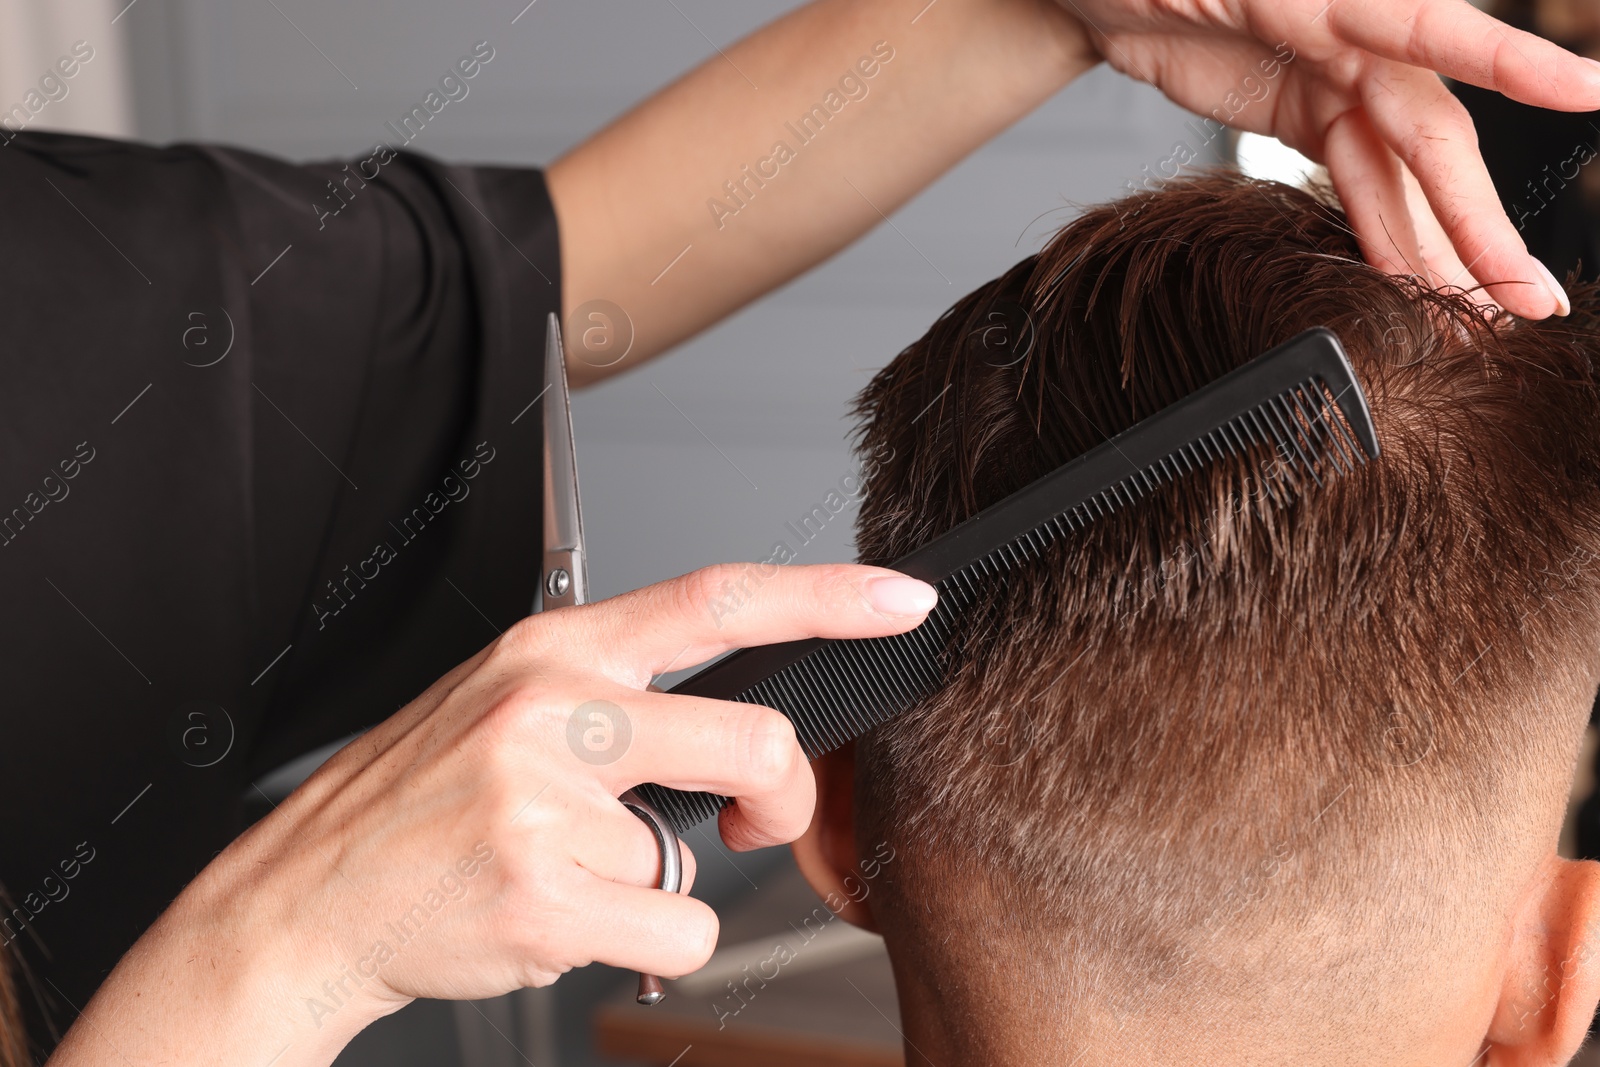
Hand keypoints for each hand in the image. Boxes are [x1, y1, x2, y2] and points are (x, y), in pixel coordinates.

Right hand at [49, 563, 936, 1066]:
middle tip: (751, 819)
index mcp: (555, 649)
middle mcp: (551, 706)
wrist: (308, 896)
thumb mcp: (508, 706)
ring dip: (651, 882)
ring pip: (698, 857)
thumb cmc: (421, 802)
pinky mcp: (541, 893)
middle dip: (780, 795)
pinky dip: (639, 940)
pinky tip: (559, 918)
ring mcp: (542, 800)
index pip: (717, 597)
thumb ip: (621, 702)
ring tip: (564, 873)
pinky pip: (672, 928)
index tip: (902, 598)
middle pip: (752, 738)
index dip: (826, 594)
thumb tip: (743, 738)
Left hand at [1054, 0, 1599, 316]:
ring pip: (1407, 176)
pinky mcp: (1313, 114)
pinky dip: (1390, 237)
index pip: (1433, 29)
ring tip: (1488, 319)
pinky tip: (1421, 285)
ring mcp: (1338, 79)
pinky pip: (1364, 183)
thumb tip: (1316, 9)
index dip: (1510, 61)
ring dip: (1447, 251)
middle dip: (1480, 223)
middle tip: (1528, 299)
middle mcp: (1356, 35)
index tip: (1585, 93)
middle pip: (1432, 139)